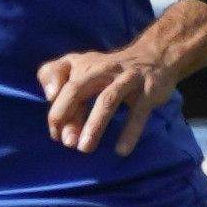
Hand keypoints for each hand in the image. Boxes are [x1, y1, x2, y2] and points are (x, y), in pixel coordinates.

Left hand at [38, 43, 182, 157]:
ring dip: (94, 124)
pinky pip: (138, 112)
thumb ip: (55, 79)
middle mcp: (102, 70)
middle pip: (77, 89)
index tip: (56, 134)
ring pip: (107, 99)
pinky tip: (121, 150)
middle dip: (66, 115)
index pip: (61, 86)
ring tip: (84, 148)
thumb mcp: (80, 65)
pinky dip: (130, 131)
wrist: (155, 56)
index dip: (56, 111)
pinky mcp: (148, 91)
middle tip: (66, 143)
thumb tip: (51, 104)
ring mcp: (126, 79)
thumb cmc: (109, 70)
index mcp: (82, 66)